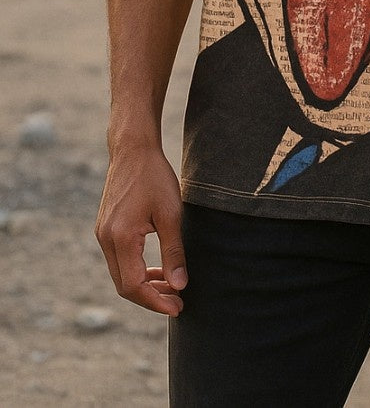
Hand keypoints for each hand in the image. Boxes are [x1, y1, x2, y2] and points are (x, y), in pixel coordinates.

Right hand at [95, 147, 187, 316]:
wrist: (133, 149)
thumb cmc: (154, 177)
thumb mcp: (171, 214)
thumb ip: (174, 252)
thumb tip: (180, 285)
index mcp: (120, 238)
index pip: (134, 286)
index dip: (155, 302)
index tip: (177, 307)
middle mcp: (106, 239)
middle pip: (124, 285)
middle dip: (151, 298)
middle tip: (178, 302)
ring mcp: (103, 234)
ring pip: (121, 274)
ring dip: (145, 285)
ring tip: (172, 288)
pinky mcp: (106, 229)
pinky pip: (119, 260)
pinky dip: (137, 270)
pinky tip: (157, 270)